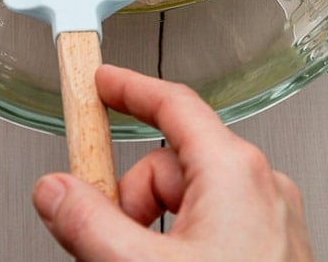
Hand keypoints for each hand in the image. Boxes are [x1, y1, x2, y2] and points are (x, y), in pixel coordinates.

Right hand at [32, 65, 312, 260]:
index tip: (99, 82)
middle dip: (130, 200)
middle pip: (170, 164)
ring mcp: (270, 219)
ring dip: (153, 231)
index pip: (173, 104)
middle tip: (109, 248)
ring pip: (188, 201)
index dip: (128, 89)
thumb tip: (56, 191)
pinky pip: (213, 227)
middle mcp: (261, 185)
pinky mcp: (272, 247)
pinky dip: (180, 245)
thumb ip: (88, 223)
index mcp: (235, 170)